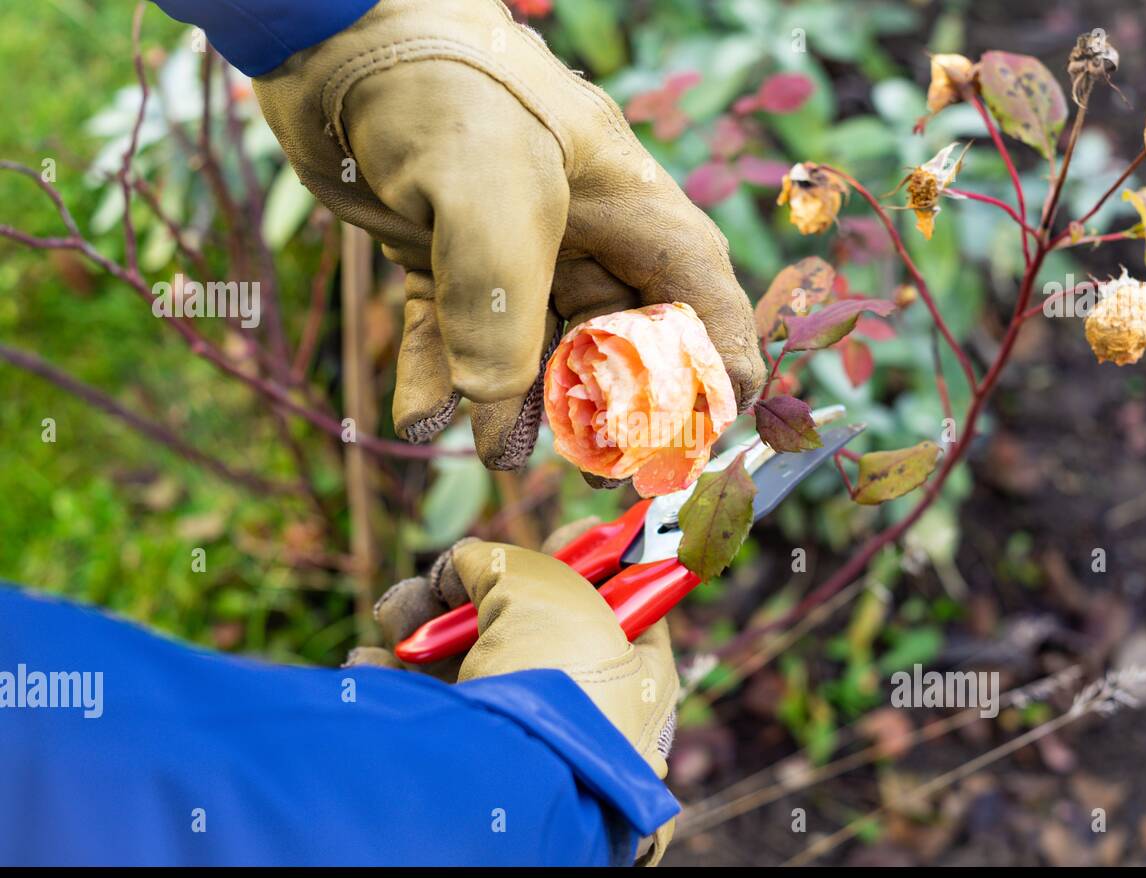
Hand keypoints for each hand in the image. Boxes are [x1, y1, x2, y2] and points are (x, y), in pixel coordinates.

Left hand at [254, 0, 763, 470]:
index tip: (718, 427)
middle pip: (617, 334)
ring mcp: (507, 242)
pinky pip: (448, 332)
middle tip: (596, 469)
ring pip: (529, 345)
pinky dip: (436, 377)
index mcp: (624, 201)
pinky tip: (420, 419)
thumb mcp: (489, 194)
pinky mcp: (438, 251)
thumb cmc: (439, 86)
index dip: (716, 360)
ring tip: (499, 458)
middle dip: (609, 406)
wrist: (331, 33)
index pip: (697, 290)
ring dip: (515, 406)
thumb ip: (502, 310)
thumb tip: (492, 411)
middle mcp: (578, 226)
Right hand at [363, 524, 679, 863]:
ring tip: (400, 617)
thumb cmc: (553, 682)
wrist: (504, 788)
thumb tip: (466, 564)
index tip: (552, 538)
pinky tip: (377, 663)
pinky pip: (420, 700)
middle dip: (472, 590)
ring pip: (460, 654)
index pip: (619, 599)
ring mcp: (518, 730)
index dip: (584, 559)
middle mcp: (582, 702)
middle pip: (523, 620)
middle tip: (449, 580)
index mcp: (634, 670)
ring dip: (420, 622)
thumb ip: (506, 562)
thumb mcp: (544, 592)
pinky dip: (389, 673)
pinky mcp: (459, 752)